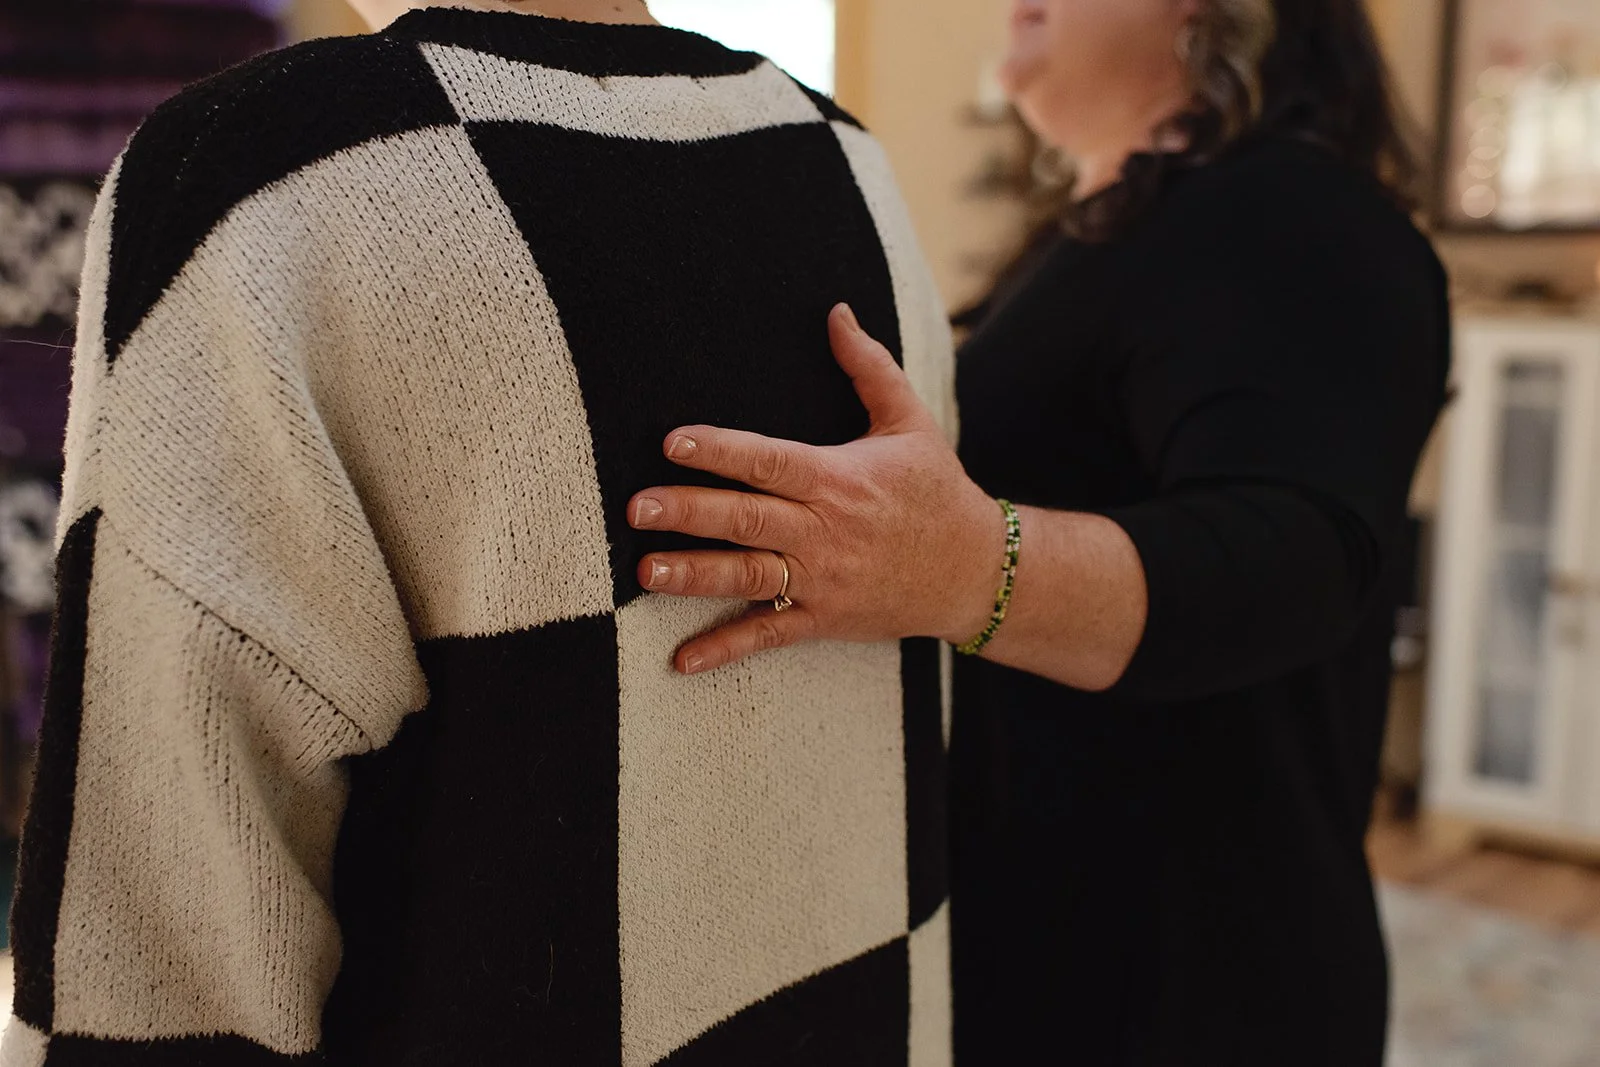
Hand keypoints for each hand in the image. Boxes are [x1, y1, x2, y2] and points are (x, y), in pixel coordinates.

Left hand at [628, 304, 1003, 673]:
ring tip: (647, 571)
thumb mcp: (910, 422)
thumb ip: (868, 367)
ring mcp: (823, 580)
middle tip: (638, 506)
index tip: (673, 442)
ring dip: (697, 574)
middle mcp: (826, 531)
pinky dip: (725, 649)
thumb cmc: (936, 490)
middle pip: (749, 519)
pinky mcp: (824, 618)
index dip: (721, 451)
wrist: (976, 570)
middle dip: (691, 512)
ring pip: (750, 576)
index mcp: (839, 479)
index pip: (770, 461)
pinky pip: (769, 635)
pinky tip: (681, 660)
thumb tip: (837, 311)